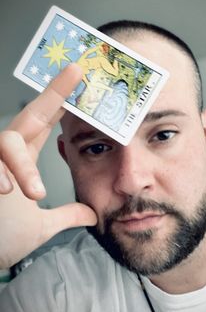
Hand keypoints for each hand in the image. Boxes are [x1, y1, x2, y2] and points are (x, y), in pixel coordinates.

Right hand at [0, 64, 96, 268]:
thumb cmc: (0, 240)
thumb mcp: (41, 226)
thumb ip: (66, 215)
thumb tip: (91, 214)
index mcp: (22, 161)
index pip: (42, 124)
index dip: (59, 100)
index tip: (79, 78)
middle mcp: (5, 156)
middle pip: (29, 117)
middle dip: (52, 94)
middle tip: (76, 71)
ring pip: (6, 143)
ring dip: (21, 166)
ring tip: (31, 193)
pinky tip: (3, 192)